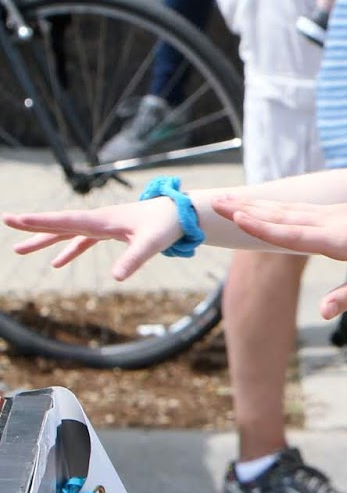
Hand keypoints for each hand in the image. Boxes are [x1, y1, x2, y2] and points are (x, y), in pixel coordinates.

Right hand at [4, 201, 182, 279]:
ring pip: (68, 232)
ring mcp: (104, 225)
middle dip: (33, 225)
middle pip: (60, 223)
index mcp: (102, 220)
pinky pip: (83, 240)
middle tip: (7, 221)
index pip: (65, 221)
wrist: (184, 213)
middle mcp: (99, 219)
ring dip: (45, 240)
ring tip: (20, 250)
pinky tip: (57, 263)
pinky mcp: (112, 231)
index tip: (15, 219)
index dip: (40, 222)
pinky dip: (69, 250)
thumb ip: (133, 259)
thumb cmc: (168, 224)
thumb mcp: (152, 244)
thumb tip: (116, 278)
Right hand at [214, 193, 346, 317]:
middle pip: (286, 216)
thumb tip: (320, 310)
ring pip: (295, 209)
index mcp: (345, 240)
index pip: (296, 234)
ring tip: (232, 200)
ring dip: (262, 204)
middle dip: (250, 210)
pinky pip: (309, 207)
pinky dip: (284, 205)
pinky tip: (270, 204)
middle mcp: (339, 222)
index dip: (264, 227)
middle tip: (214, 203)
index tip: (236, 217)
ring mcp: (342, 213)